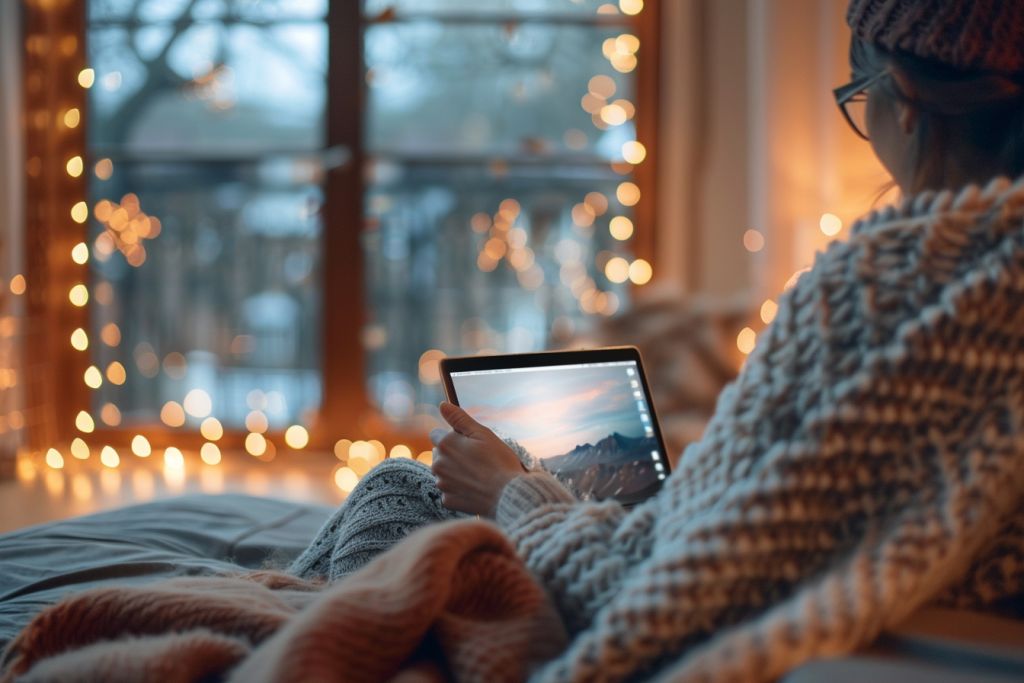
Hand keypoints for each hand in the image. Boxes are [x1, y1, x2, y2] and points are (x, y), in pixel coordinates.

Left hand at [430, 402, 525, 516]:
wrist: (508, 495)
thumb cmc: (499, 461)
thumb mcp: (482, 434)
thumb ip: (459, 419)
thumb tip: (442, 405)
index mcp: (445, 444)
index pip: (437, 434)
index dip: (453, 437)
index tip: (469, 444)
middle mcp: (438, 464)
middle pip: (439, 454)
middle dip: (452, 455)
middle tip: (476, 460)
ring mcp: (442, 484)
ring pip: (443, 473)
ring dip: (454, 473)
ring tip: (477, 475)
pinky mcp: (448, 501)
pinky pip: (449, 492)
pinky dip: (459, 490)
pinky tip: (475, 489)